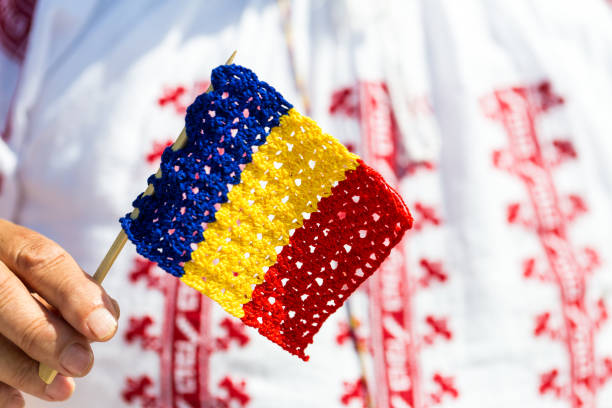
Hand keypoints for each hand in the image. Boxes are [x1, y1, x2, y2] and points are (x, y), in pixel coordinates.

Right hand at [0, 220, 119, 405]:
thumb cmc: (18, 280)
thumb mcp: (40, 272)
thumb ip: (73, 289)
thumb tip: (106, 320)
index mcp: (3, 240)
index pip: (38, 258)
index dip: (74, 293)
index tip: (104, 329)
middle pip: (4, 297)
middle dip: (45, 335)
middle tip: (83, 364)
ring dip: (24, 370)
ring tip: (62, 389)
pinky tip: (17, 402)